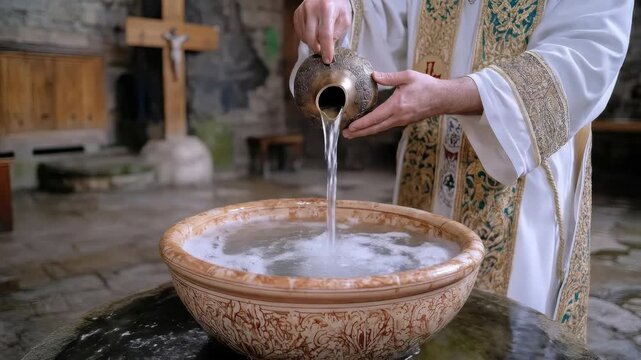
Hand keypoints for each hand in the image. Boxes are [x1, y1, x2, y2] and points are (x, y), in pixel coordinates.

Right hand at [294, 0, 351, 63]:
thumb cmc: (337, 5)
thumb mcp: (344, 18)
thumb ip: (337, 33)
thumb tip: (328, 46)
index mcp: (326, 9)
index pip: (325, 35)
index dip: (326, 49)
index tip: (327, 60)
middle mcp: (311, 8)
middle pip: (311, 37)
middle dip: (317, 48)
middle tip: (323, 50)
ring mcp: (302, 11)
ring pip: (304, 36)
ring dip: (312, 42)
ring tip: (320, 37)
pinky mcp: (296, 14)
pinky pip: (299, 32)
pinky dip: (306, 37)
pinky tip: (313, 33)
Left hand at [343, 71, 482, 138]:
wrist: (443, 98)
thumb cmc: (427, 86)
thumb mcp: (408, 76)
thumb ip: (389, 77)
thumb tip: (374, 75)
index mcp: (397, 106)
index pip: (375, 118)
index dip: (361, 124)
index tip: (350, 127)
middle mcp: (398, 117)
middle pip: (375, 128)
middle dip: (359, 132)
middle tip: (345, 134)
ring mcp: (401, 121)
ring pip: (380, 129)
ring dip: (366, 132)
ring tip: (353, 133)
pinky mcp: (404, 121)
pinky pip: (386, 126)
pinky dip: (375, 128)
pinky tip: (368, 127)